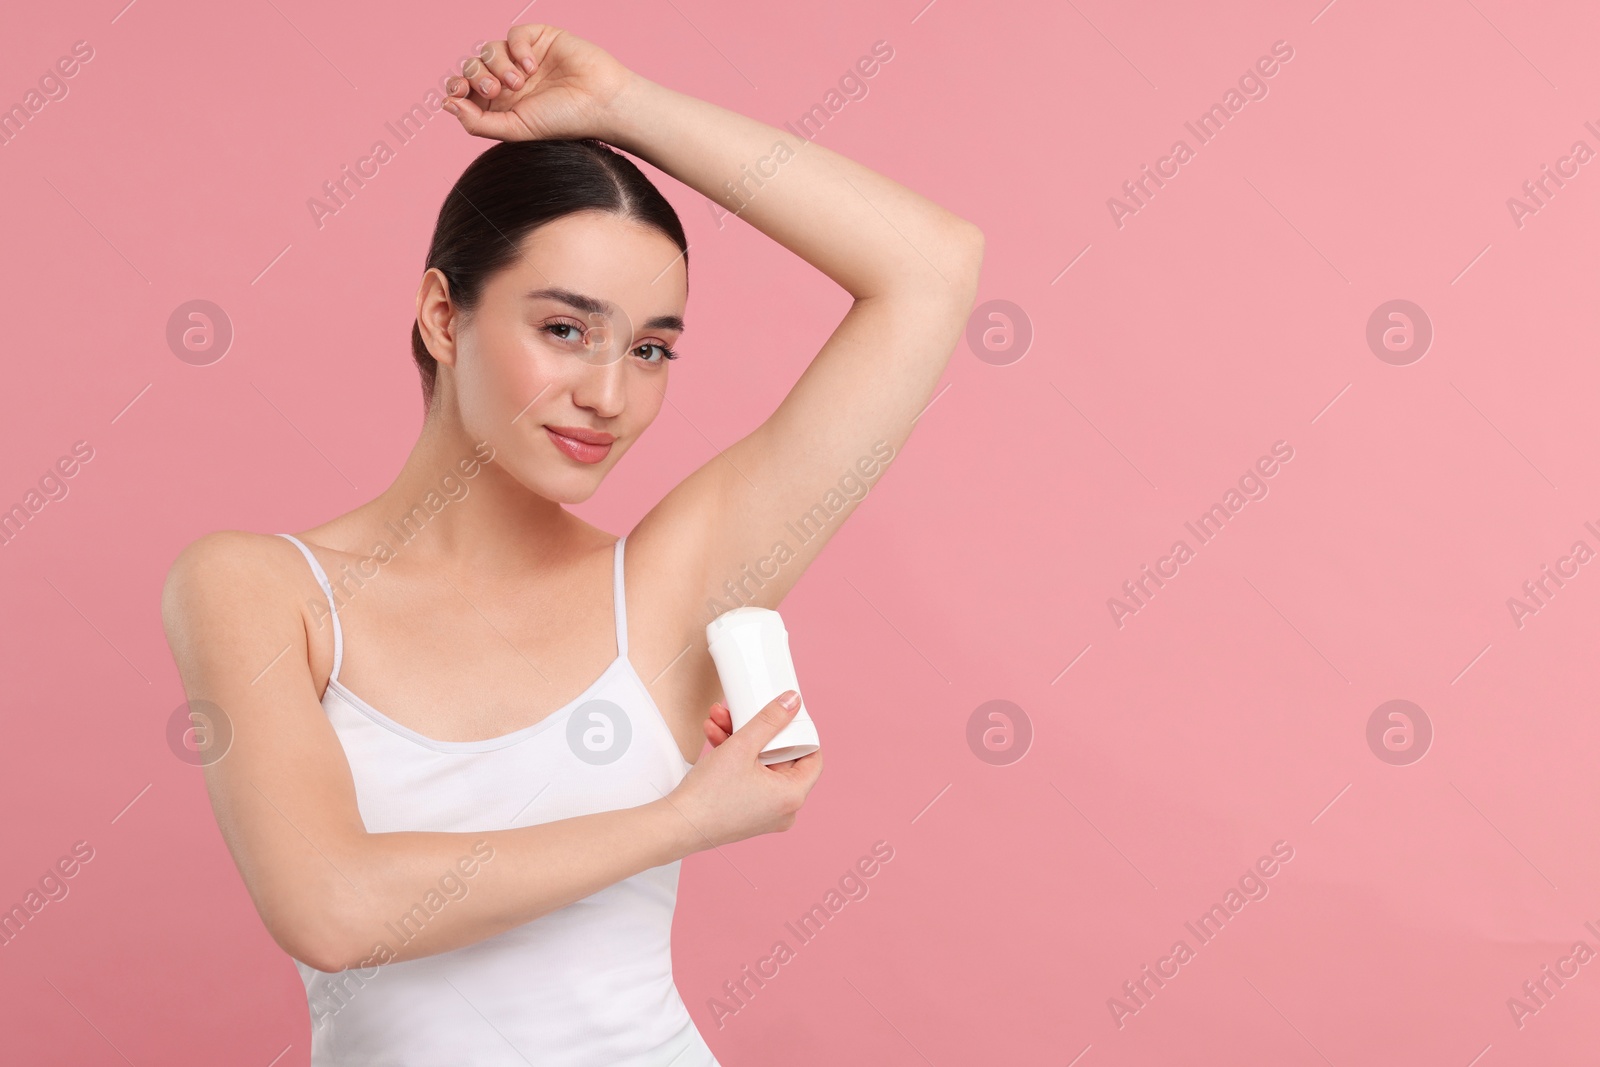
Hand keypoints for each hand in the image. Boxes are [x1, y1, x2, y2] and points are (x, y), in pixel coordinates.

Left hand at [442, 24, 636, 142]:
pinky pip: (513, 34)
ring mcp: (524, 58)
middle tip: (497, 91)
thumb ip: (478, 122)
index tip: (459, 93)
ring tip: (520, 81)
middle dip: (477, 76)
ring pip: (489, 48)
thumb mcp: (516, 129)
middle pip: (472, 67)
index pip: (465, 89)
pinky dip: (517, 47)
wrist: (601, 103)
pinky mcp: (539, 39)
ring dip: (498, 64)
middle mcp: (510, 80)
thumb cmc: (563, 121)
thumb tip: (447, 104)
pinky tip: (532, 65)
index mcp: (502, 104)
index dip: (456, 87)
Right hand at [663, 693, 823, 850]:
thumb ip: (770, 721)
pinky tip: (716, 738)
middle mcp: (784, 809)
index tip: (788, 717)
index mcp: (792, 796)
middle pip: (782, 758)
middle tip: (740, 714)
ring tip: (719, 721)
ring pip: (761, 766)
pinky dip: (737, 759)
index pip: (813, 758)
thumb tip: (792, 702)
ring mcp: (766, 814)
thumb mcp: (742, 747)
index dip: (801, 733)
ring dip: (741, 740)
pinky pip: (750, 779)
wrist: (677, 825)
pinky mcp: (748, 814)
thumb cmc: (708, 796)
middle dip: (757, 731)